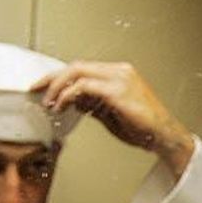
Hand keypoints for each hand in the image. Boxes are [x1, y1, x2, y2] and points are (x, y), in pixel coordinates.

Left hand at [31, 61, 193, 177]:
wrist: (164, 137)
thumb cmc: (144, 128)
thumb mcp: (111, 114)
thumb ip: (92, 104)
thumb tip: (72, 100)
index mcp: (120, 74)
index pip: (82, 68)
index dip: (59, 77)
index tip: (43, 87)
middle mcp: (120, 71)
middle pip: (76, 65)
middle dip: (52, 78)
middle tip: (36, 90)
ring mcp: (120, 78)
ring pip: (77, 72)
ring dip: (58, 88)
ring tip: (50, 103)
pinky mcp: (117, 91)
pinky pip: (84, 87)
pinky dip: (68, 96)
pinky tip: (62, 107)